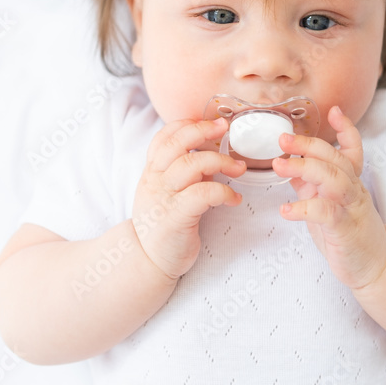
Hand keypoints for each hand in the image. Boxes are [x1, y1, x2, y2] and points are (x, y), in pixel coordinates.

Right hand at [131, 118, 247, 280]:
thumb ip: (181, 174)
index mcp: (151, 172)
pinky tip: (234, 200)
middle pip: (177, 144)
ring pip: (191, 164)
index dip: (187, 125)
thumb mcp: (164, 193)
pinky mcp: (176, 218)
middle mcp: (154, 181)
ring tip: (238, 169)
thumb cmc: (162, 226)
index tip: (210, 123)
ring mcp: (163, 198)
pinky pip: (203, 194)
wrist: (147, 261)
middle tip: (226, 129)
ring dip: (220, 161)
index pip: (164, 137)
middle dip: (203, 131)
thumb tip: (209, 156)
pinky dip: (224, 193)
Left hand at [271, 106, 385, 289]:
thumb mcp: (326, 203)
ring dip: (304, 168)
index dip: (346, 129)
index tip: (334, 111)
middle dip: (309, 145)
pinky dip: (304, 208)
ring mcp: (351, 208)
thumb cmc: (347, 233)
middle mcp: (353, 190)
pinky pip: (326, 213)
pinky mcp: (345, 229)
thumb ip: (310, 184)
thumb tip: (288, 164)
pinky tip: (285, 210)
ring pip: (333, 178)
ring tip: (278, 166)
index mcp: (350, 181)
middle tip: (282, 139)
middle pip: (335, 158)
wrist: (376, 267)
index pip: (351, 149)